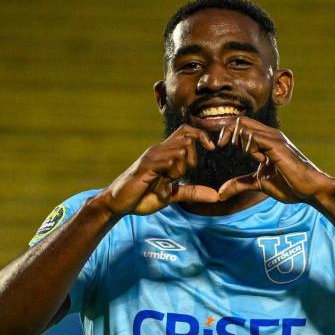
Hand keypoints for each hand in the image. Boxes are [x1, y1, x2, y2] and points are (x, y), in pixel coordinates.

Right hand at [103, 125, 219, 214]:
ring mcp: (152, 156)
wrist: (118, 204)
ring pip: (180, 151)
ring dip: (179, 170)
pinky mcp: (145, 166)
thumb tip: (216, 195)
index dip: (202, 135)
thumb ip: (192, 192)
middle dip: (192, 160)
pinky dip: (170, 175)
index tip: (212, 149)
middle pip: (188, 140)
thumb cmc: (143, 196)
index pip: (187, 130)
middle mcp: (159, 150)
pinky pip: (168, 162)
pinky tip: (160, 185)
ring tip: (166, 182)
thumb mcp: (172, 195)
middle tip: (178, 177)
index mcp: (166, 152)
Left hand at [217, 116, 334, 203]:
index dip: (226, 133)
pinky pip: (254, 136)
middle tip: (222, 146)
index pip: (241, 125)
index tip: (219, 146)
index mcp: (265, 140)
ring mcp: (274, 138)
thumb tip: (220, 193)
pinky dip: (248, 146)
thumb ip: (240, 184)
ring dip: (237, 140)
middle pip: (240, 120)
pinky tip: (257, 158)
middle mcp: (269, 134)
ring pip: (244, 126)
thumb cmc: (290, 185)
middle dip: (226, 132)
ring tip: (244, 154)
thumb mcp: (259, 183)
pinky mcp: (277, 145)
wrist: (311, 189)